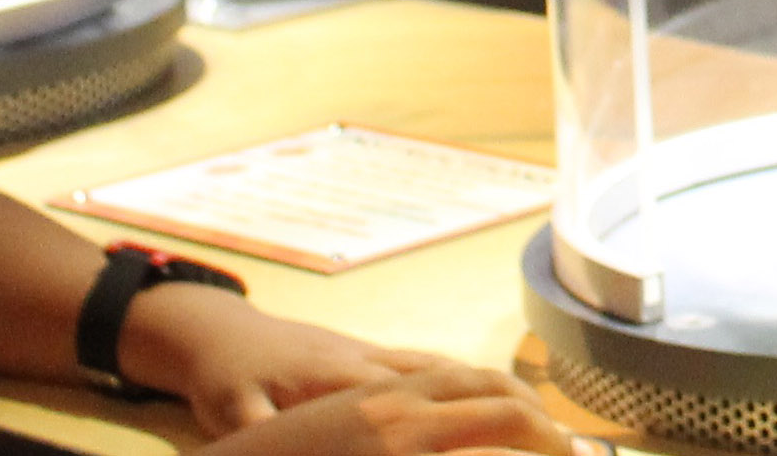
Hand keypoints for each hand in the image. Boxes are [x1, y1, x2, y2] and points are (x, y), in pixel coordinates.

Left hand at [134, 286, 547, 443]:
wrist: (212, 332)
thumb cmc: (226, 378)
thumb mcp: (240, 411)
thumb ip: (269, 425)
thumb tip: (313, 435)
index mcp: (355, 386)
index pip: (449, 400)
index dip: (506, 423)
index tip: (548, 446)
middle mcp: (377, 367)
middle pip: (469, 378)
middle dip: (523, 407)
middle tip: (564, 443)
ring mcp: (376, 357)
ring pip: (458, 367)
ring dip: (504, 390)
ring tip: (545, 422)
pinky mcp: (369, 355)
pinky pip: (436, 364)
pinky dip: (472, 380)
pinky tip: (491, 396)